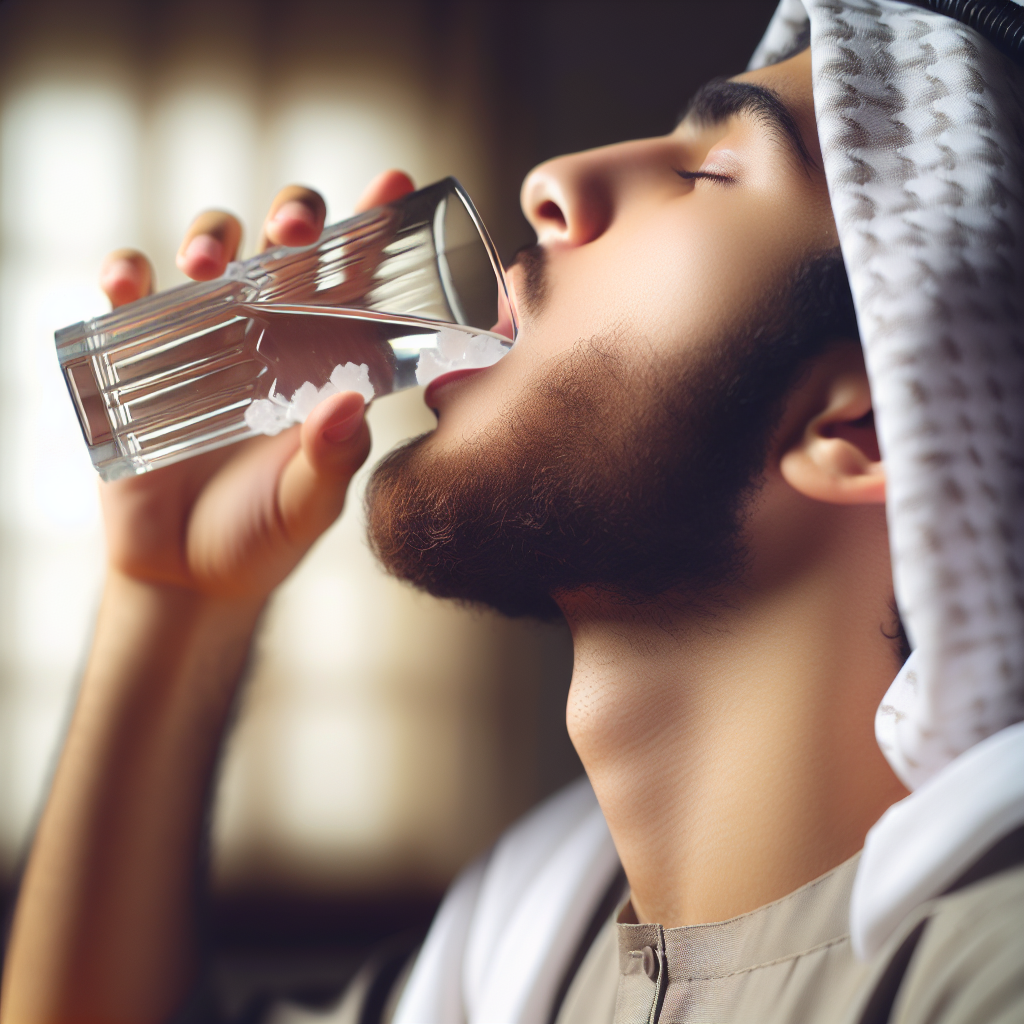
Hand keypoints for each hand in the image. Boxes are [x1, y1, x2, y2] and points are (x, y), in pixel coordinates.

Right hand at [97, 171, 415, 600]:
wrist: (188, 578)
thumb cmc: (263, 538)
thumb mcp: (309, 505)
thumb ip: (332, 460)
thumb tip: (348, 404)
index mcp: (323, 362)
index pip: (353, 283)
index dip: (372, 230)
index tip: (393, 183)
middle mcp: (269, 337)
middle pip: (284, 247)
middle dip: (293, 214)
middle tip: (295, 227)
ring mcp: (204, 341)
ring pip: (211, 253)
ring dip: (211, 235)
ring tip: (209, 264)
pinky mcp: (139, 359)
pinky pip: (129, 299)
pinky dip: (126, 275)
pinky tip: (129, 279)